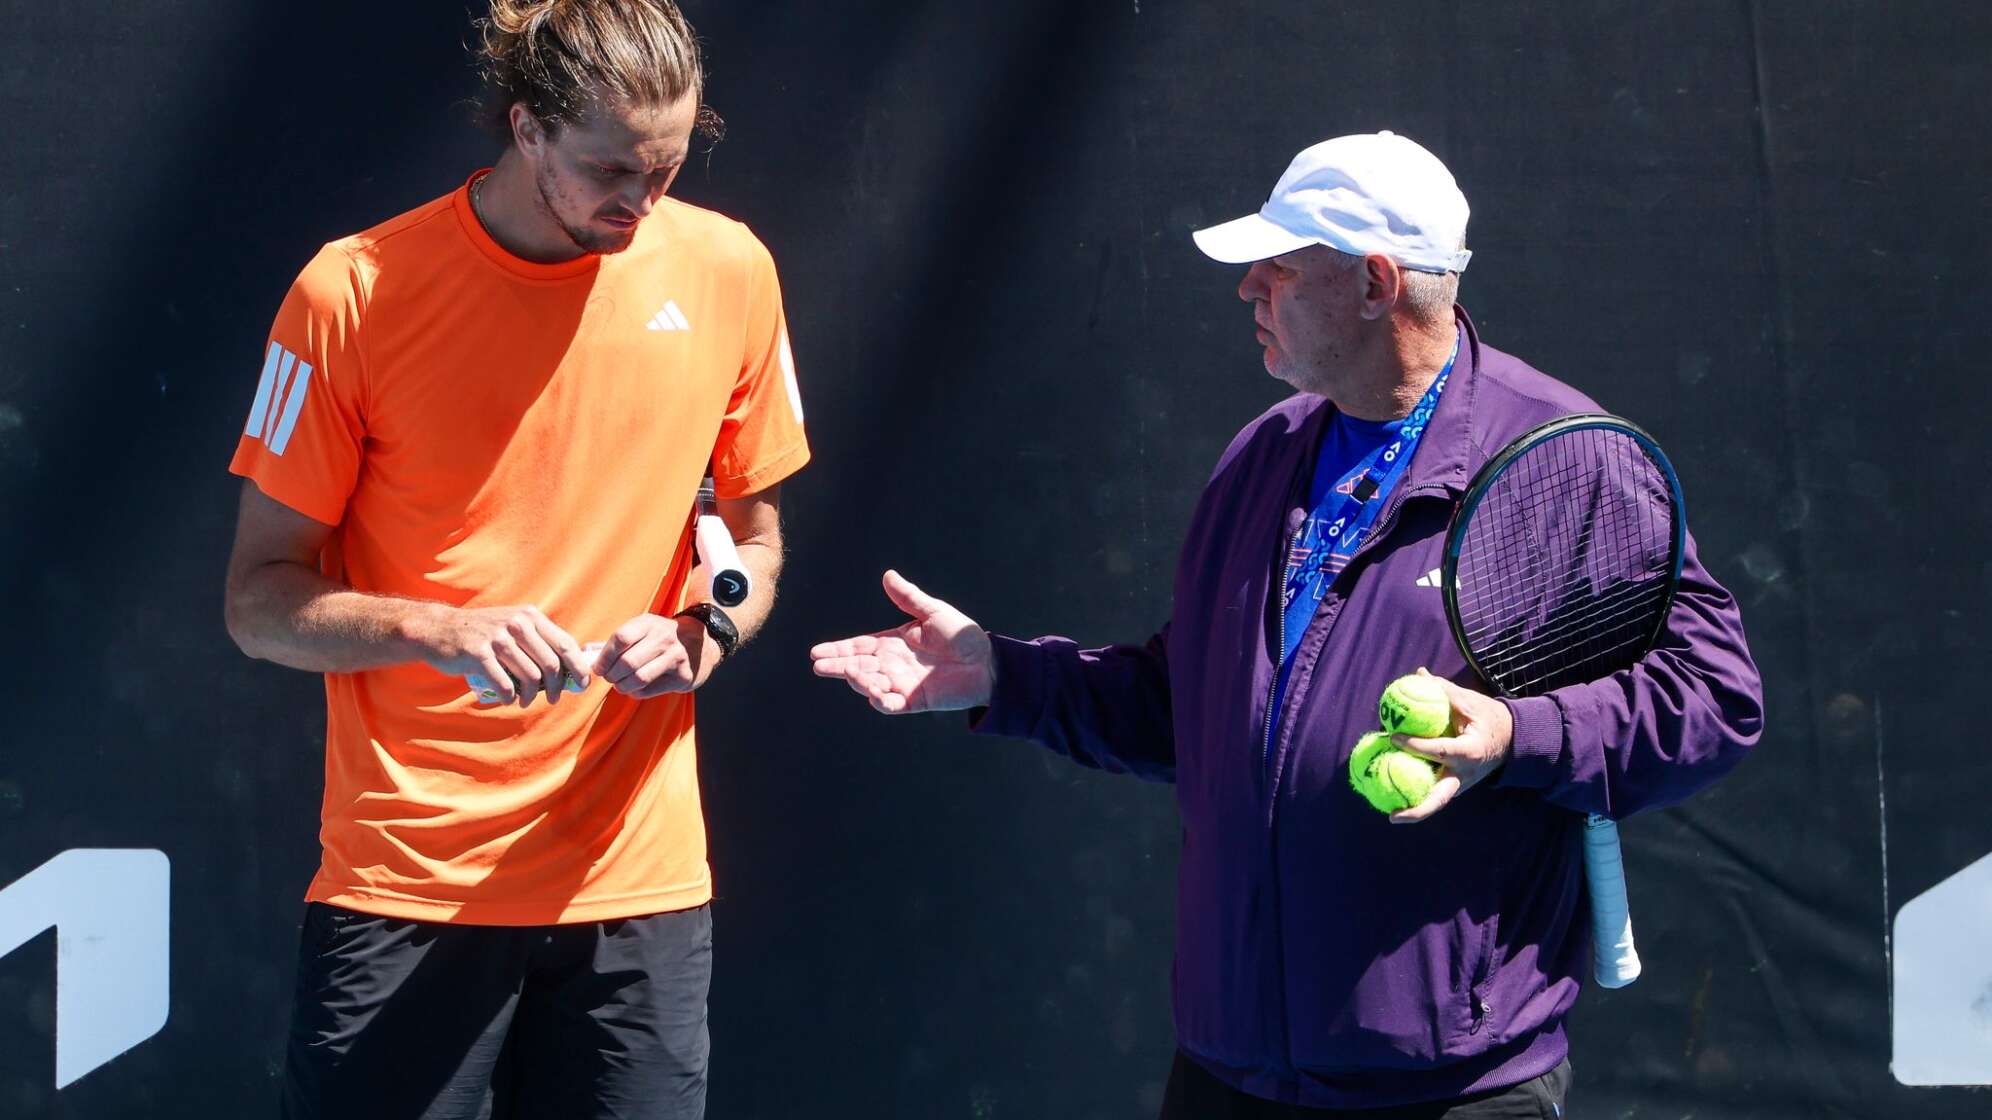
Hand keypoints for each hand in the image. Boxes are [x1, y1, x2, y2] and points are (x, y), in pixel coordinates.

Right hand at [415, 603, 589, 708]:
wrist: (440, 629)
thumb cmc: (482, 633)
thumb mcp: (513, 625)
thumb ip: (538, 640)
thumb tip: (569, 668)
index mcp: (530, 616)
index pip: (565, 643)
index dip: (578, 667)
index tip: (583, 683)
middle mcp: (517, 623)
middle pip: (551, 664)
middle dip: (557, 687)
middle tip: (553, 699)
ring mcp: (497, 638)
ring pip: (530, 677)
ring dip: (531, 696)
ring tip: (525, 701)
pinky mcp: (478, 654)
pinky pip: (505, 685)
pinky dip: (510, 698)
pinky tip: (508, 699)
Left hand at [593, 613, 714, 698]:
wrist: (701, 644)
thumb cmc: (661, 638)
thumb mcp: (642, 630)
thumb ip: (614, 642)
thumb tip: (586, 652)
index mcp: (649, 623)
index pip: (621, 638)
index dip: (605, 656)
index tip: (598, 667)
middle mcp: (664, 638)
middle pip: (627, 662)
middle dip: (612, 675)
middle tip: (609, 677)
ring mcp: (675, 657)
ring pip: (638, 678)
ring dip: (622, 686)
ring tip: (620, 684)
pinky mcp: (682, 676)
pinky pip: (649, 690)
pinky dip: (636, 692)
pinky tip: (636, 688)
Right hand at [809, 570, 993, 713]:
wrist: (988, 662)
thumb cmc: (962, 636)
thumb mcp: (933, 612)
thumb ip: (909, 598)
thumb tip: (887, 575)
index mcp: (893, 643)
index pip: (859, 647)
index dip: (838, 649)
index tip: (815, 653)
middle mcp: (892, 665)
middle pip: (857, 667)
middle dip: (837, 667)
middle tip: (819, 666)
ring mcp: (901, 684)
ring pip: (870, 685)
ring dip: (858, 681)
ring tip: (850, 672)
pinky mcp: (914, 701)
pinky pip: (891, 704)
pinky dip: (880, 701)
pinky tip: (873, 693)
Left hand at [1388, 669, 1513, 823]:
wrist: (1514, 739)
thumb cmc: (1490, 718)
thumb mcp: (1471, 702)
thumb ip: (1444, 690)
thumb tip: (1418, 674)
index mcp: (1471, 751)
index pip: (1440, 751)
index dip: (1416, 746)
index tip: (1393, 737)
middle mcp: (1466, 774)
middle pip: (1440, 798)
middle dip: (1418, 810)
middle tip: (1392, 817)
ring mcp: (1462, 784)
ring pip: (1437, 801)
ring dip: (1415, 809)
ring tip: (1390, 815)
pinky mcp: (1456, 786)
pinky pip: (1435, 793)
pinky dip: (1418, 796)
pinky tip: (1395, 796)